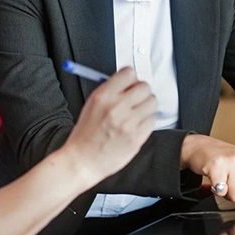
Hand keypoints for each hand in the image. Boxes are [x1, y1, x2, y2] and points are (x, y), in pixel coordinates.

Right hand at [64, 67, 155, 187]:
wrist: (83, 161)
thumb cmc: (86, 134)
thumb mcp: (91, 104)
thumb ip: (111, 90)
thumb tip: (129, 81)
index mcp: (103, 96)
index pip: (129, 73)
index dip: (131, 79)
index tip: (131, 84)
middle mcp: (117, 107)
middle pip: (145, 87)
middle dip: (141, 92)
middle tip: (136, 99)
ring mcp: (128, 123)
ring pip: (152, 102)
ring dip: (146, 106)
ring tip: (136, 114)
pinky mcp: (136, 137)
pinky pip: (152, 121)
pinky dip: (146, 122)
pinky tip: (135, 127)